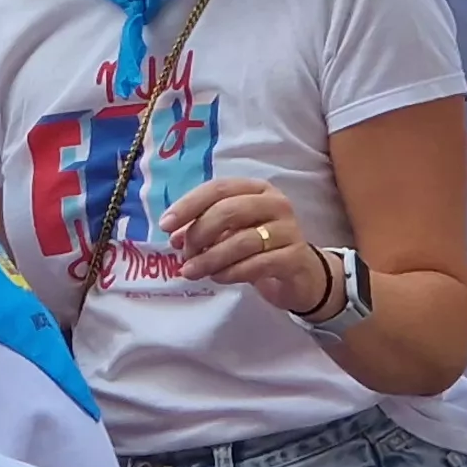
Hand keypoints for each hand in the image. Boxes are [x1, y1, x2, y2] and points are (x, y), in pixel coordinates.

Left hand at [157, 177, 332, 317]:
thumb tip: (175, 235)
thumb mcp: (230, 232)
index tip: (166, 225)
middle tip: (184, 254)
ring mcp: (288, 230)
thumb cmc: (260, 247)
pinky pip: (257, 264)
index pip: (218, 189)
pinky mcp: (294, 257)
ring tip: (192, 271)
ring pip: (242, 240)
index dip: (189, 206)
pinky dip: (231, 272)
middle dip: (199, 233)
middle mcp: (276, 203)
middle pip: (229, 211)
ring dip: (210, 258)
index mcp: (257, 189)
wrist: (300, 274)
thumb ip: (204, 228)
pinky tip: (218, 278)